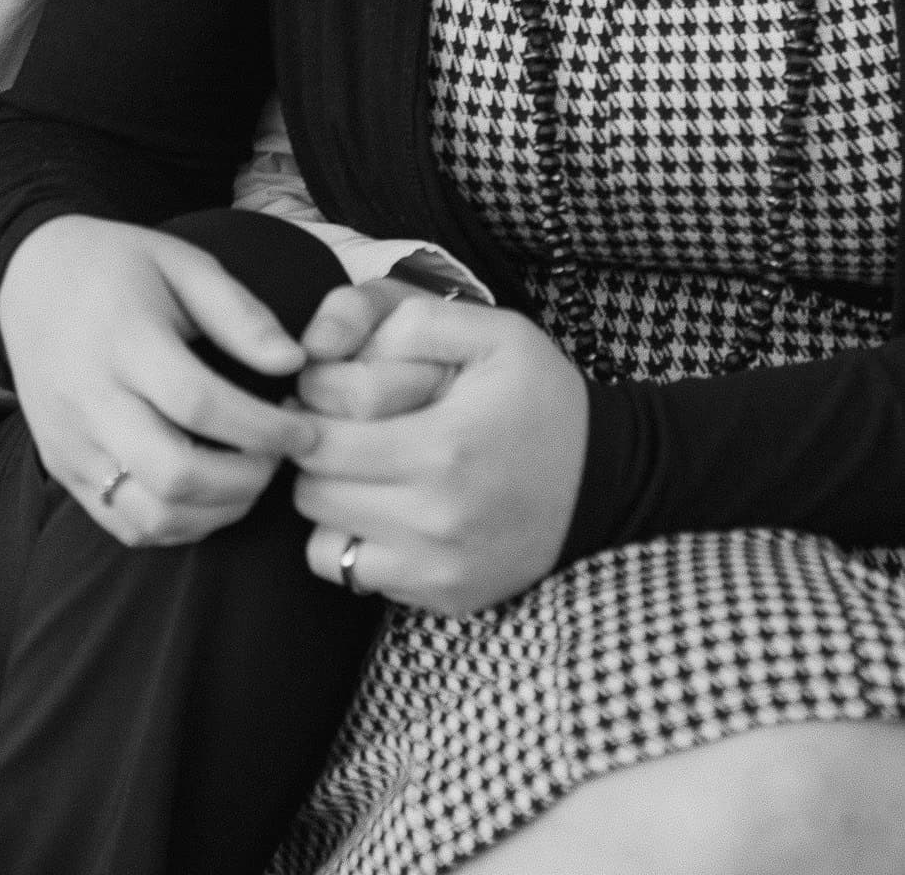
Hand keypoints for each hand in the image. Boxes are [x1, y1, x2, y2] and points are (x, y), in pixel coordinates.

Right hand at [0, 214, 316, 546]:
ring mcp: (70, 441)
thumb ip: (239, 312)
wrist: (29, 277)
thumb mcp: (182, 262)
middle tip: (279, 457)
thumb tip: (293, 363)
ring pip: (150, 515)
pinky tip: (208, 493)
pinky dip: (177, 524)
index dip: (264, 427)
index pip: (200, 403)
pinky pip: (125, 524)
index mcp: (123, 339)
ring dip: (215, 512)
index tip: (306, 428)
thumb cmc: (118, 266)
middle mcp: (89, 398)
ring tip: (249, 477)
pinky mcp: (61, 467)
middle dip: (246, 480)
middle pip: (174, 473)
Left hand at [292, 286, 587, 613]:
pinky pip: (352, 574)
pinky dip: (353, 541)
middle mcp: (434, 520)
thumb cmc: (540, 396)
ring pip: (321, 537)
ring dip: (330, 498)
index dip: (312, 404)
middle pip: (311, 489)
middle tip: (344, 425)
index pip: (318, 438)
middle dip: (316, 450)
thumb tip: (322, 345)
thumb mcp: (490, 331)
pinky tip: (386, 509)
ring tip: (365, 466)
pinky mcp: (441, 597)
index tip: (331, 388)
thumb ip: (406, 319)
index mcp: (441, 448)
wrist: (605, 480)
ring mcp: (437, 568)